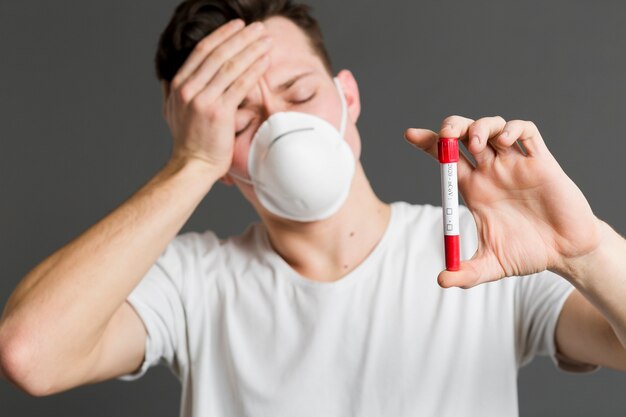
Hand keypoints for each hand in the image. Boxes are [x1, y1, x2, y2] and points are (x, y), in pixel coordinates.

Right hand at [163, 19, 271, 177]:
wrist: (192, 165)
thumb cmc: (187, 142)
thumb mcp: (170, 112)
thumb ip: (170, 92)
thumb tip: (167, 79)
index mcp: (178, 85)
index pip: (202, 51)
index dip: (222, 35)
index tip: (238, 27)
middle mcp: (188, 89)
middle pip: (218, 54)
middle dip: (241, 38)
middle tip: (258, 28)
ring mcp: (203, 100)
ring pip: (230, 66)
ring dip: (251, 50)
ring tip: (267, 40)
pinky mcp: (219, 112)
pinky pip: (239, 85)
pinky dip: (253, 70)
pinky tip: (265, 61)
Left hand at [405, 116, 601, 287]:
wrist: (566, 254)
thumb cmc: (528, 254)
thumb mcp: (492, 266)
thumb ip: (466, 274)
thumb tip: (441, 281)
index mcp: (473, 188)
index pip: (444, 157)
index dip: (427, 142)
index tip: (410, 135)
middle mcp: (491, 171)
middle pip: (464, 135)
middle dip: (451, 127)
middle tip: (445, 134)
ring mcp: (515, 164)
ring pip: (493, 127)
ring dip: (480, 127)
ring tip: (475, 144)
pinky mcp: (541, 162)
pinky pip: (527, 132)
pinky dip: (513, 128)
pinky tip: (505, 141)